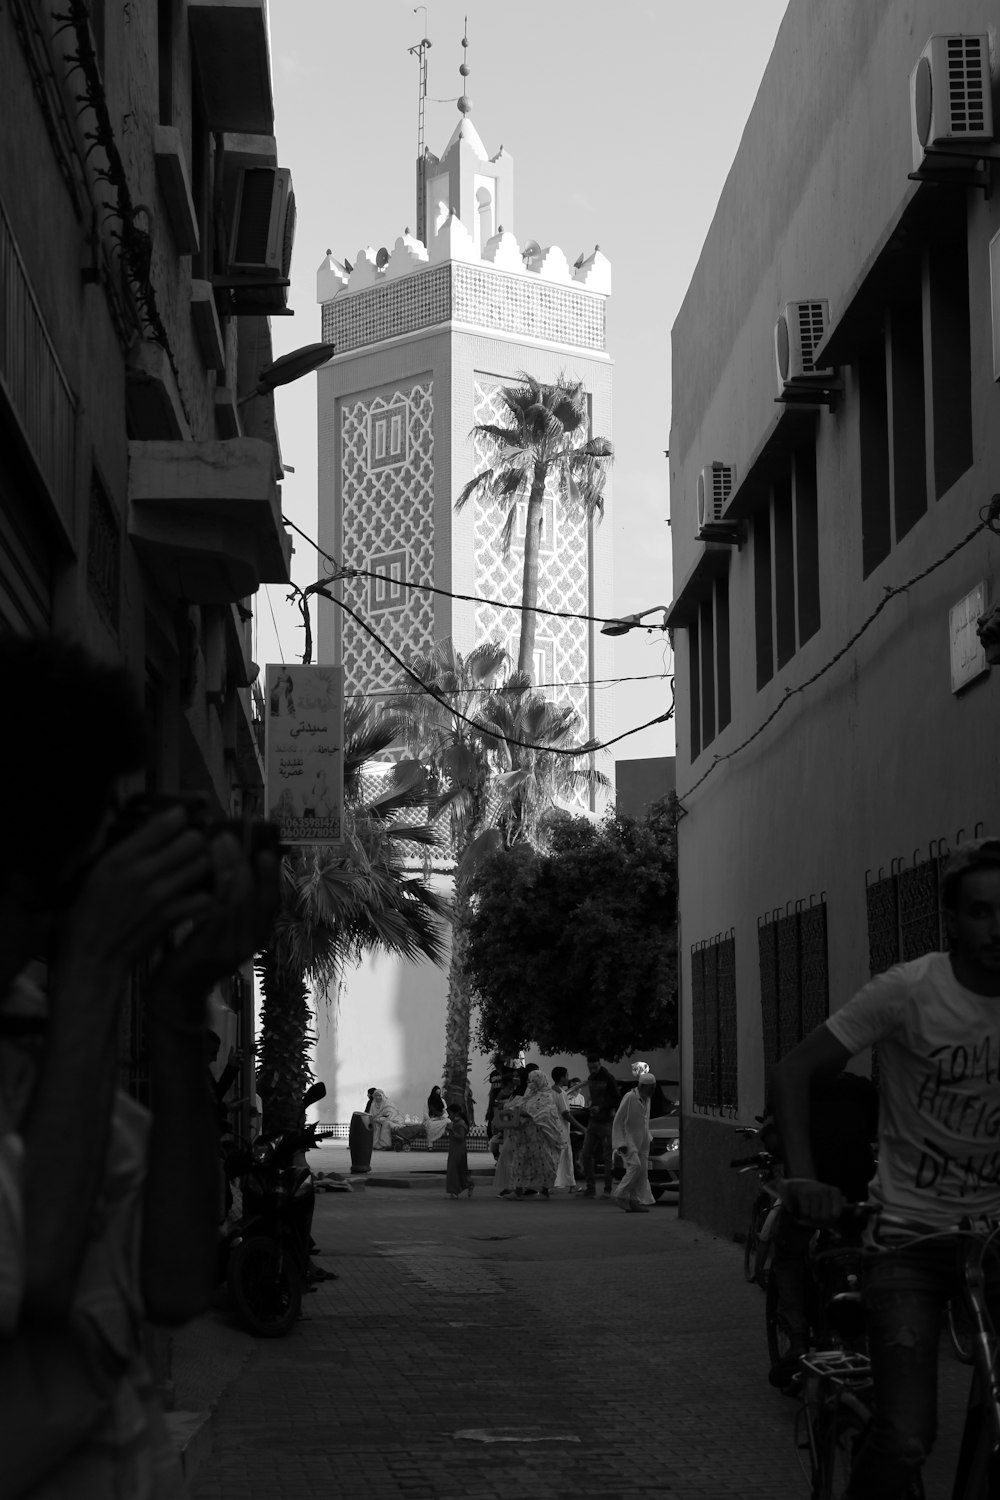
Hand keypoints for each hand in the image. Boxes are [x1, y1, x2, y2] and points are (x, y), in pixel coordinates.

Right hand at [57, 806, 215, 981]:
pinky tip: (199, 892)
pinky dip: (206, 892)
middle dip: (196, 838)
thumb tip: (150, 826)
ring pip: (204, 864)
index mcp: (119, 858)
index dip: (179, 816)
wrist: (93, 957)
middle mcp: (143, 873)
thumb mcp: (96, 872)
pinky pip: (205, 895)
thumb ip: (124, 848)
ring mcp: (161, 895)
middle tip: (193, 842)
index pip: (164, 823)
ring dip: (204, 862)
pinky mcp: (173, 916)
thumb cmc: (89, 915)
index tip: (181, 817)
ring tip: (197, 865)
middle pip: (193, 840)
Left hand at [149, 830, 279, 1022]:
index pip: (272, 899)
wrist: (177, 992)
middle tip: (232, 835)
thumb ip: (227, 901)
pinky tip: (202, 870)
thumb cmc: (195, 952)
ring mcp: (233, 947)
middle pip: (257, 895)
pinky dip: (212, 887)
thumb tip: (227, 859)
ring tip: (216, 843)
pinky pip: (217, 911)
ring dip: (229, 866)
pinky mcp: (211, 950)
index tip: (264, 848)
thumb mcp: (217, 925)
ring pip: (238, 899)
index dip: (270, 873)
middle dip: (245, 860)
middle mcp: (251, 941)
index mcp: (258, 934)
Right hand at [785, 1178, 843, 1225]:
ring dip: (810, 1217)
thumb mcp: (827, 1203)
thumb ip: (833, 1216)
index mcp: (835, 1192)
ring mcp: (814, 1190)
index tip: (826, 1216)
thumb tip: (839, 1235)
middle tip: (816, 1214)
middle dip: (819, 1219)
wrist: (798, 1185)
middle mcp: (825, 1190)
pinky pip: (805, 1213)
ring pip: (815, 1216)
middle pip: (825, 1217)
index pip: (836, 1214)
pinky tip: (803, 1208)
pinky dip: (803, 1214)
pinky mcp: (803, 1193)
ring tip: (809, 1210)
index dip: (830, 1220)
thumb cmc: (815, 1198)